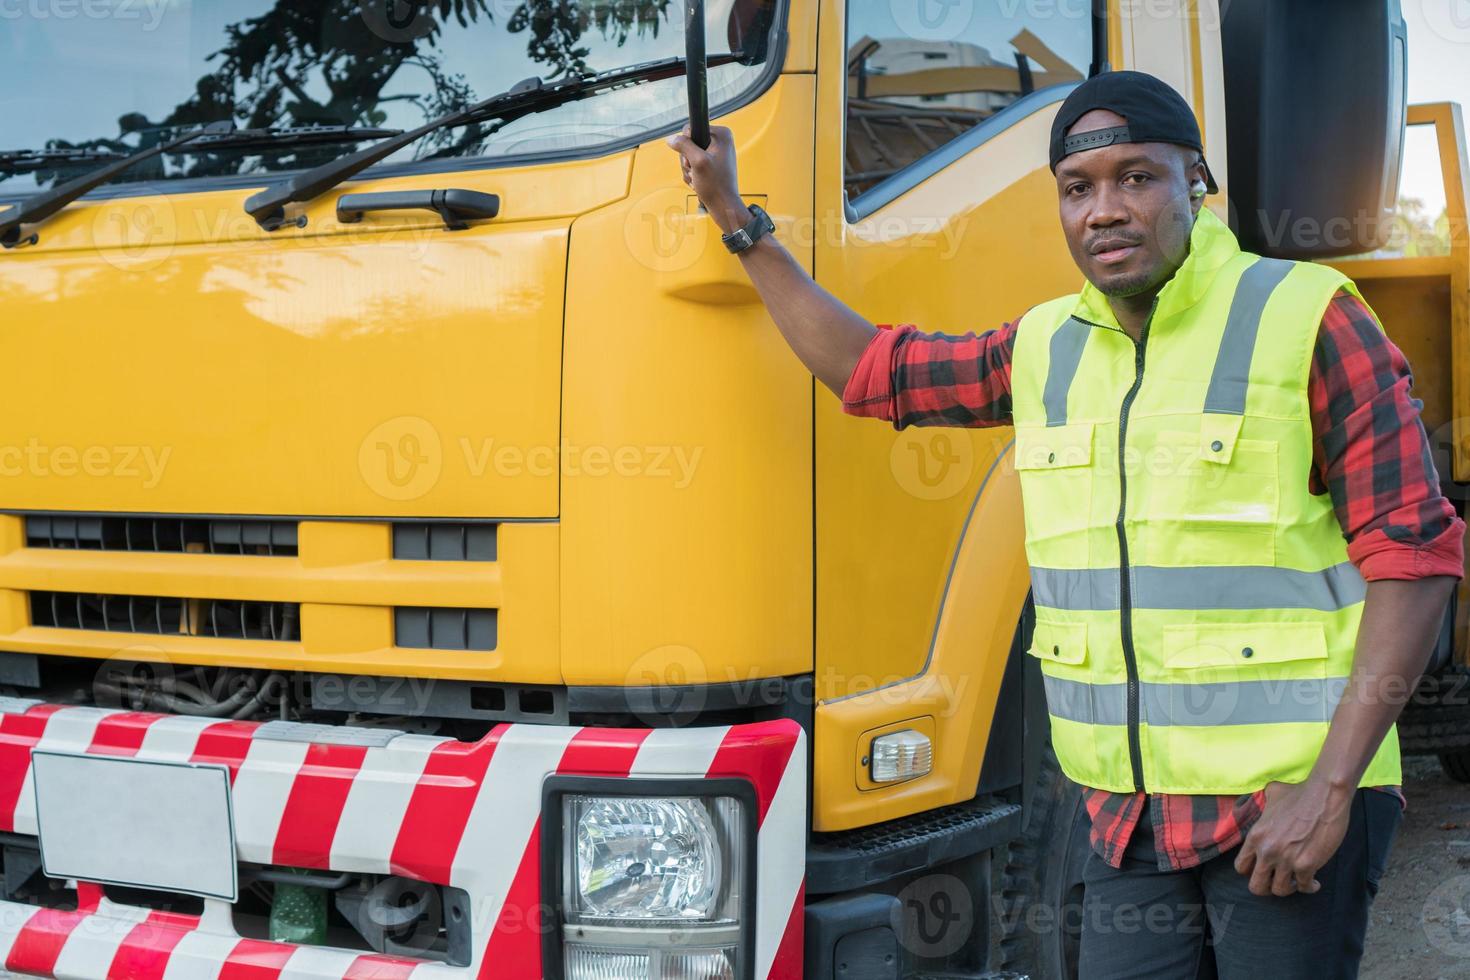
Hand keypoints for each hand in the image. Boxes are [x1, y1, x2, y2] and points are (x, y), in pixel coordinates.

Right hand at [665, 124, 745, 231]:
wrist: (723, 205)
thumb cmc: (716, 186)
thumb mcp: (697, 162)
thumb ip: (684, 146)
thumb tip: (671, 138)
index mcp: (722, 134)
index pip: (691, 130)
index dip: (687, 145)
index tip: (694, 159)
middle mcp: (720, 141)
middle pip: (689, 144)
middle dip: (687, 161)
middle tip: (695, 171)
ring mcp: (716, 153)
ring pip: (689, 156)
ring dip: (689, 169)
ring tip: (697, 178)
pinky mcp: (712, 163)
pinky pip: (694, 164)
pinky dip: (692, 174)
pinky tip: (698, 182)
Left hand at [1233, 779, 1352, 896]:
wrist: (1324, 795)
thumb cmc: (1299, 794)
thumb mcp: (1271, 796)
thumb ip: (1264, 805)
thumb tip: (1266, 802)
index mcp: (1255, 836)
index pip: (1241, 867)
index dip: (1252, 871)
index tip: (1264, 869)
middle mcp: (1266, 851)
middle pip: (1256, 886)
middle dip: (1267, 887)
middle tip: (1279, 881)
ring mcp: (1285, 859)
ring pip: (1280, 891)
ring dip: (1290, 888)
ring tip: (1298, 880)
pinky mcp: (1306, 865)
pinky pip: (1304, 887)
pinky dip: (1310, 887)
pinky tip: (1315, 882)